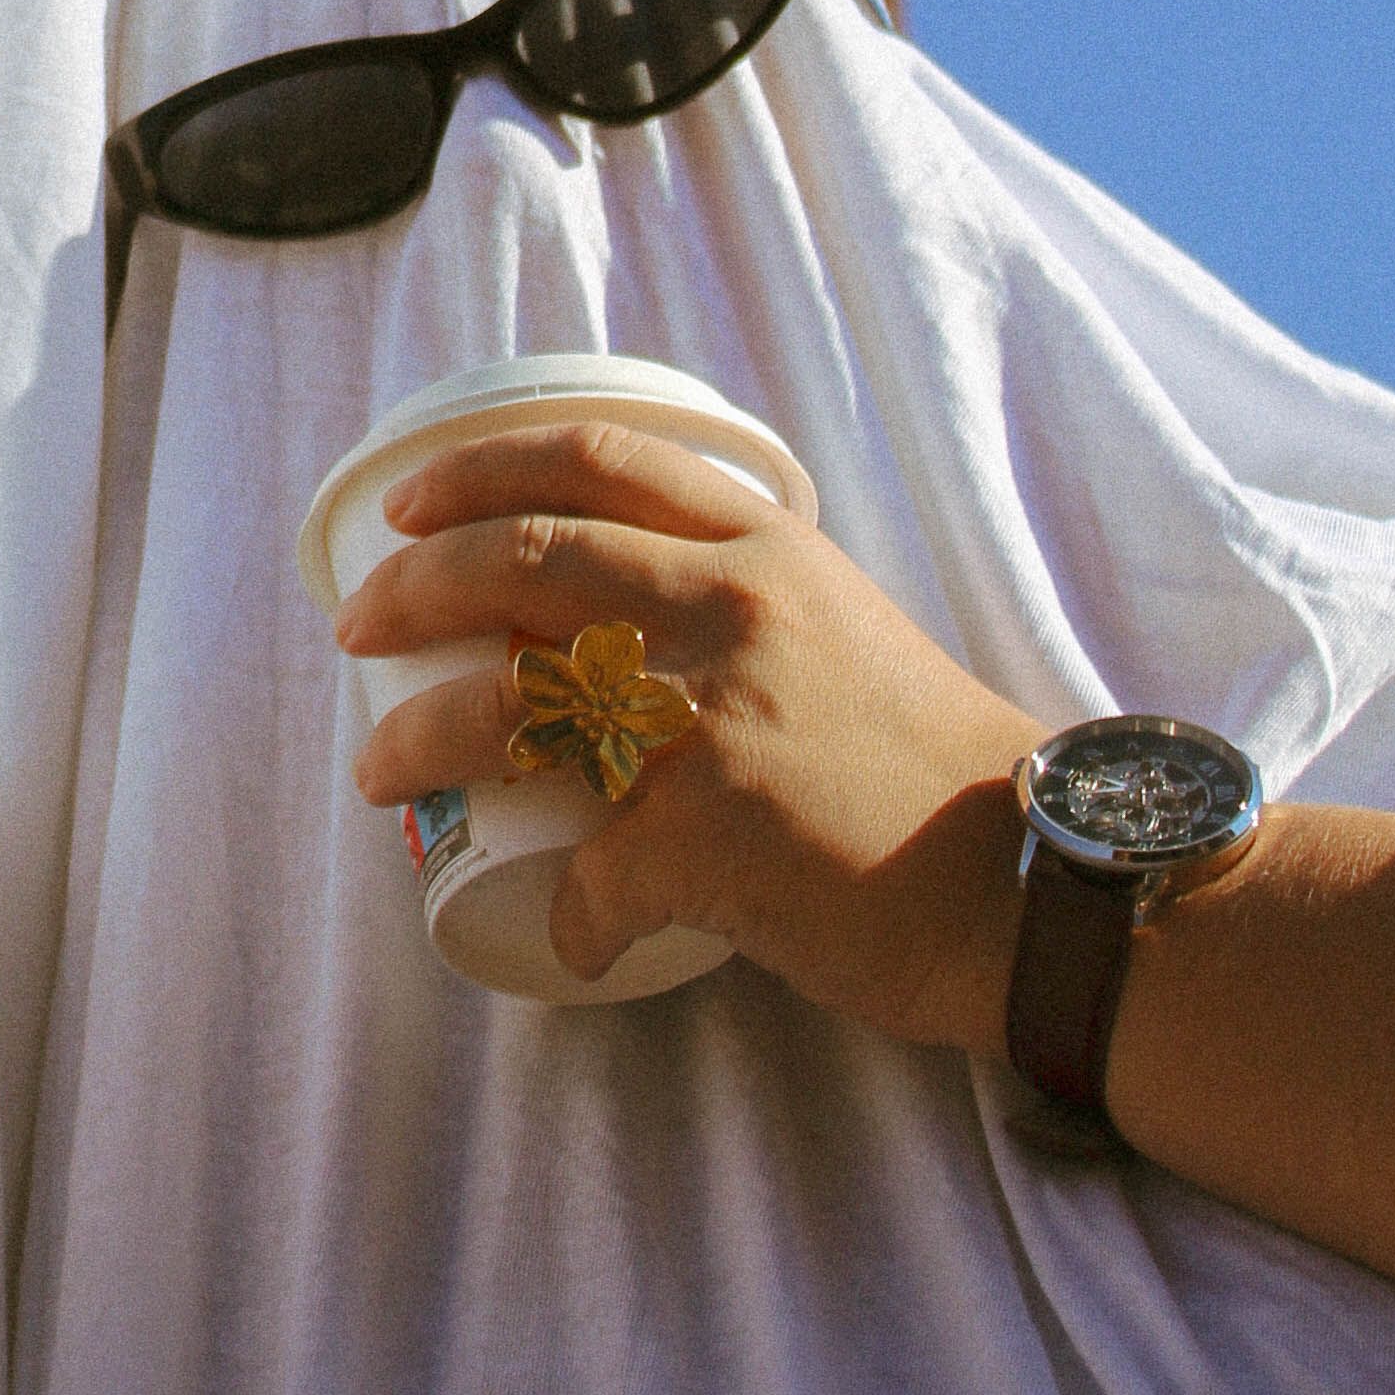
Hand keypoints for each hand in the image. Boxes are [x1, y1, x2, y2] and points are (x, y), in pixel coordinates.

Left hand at [336, 414, 1033, 1039]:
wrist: (1037, 875)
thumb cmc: (935, 766)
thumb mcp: (840, 630)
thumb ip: (741, 610)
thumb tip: (625, 635)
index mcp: (763, 549)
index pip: (593, 461)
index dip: (479, 471)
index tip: (406, 503)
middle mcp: (731, 609)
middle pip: (522, 560)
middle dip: (411, 589)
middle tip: (357, 626)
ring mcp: (715, 720)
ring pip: (510, 705)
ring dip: (419, 736)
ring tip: (378, 769)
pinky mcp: (712, 834)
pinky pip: (588, 875)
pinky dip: (569, 913)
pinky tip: (573, 933)